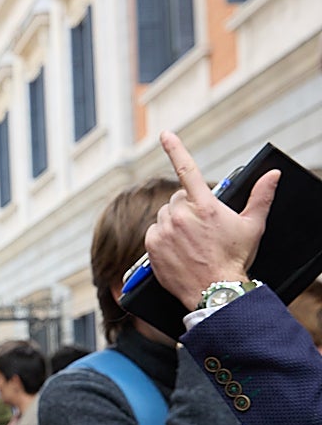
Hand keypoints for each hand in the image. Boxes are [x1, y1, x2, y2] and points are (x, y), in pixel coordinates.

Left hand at [145, 131, 279, 310]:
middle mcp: (180, 215)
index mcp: (205, 206)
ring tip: (190, 240)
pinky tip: (177, 248)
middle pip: (178, 199)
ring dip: (174, 222)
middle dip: (187, 207)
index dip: (176, 148)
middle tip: (201, 226)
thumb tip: (273, 175)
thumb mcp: (253, 226)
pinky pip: (154, 232)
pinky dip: (162, 237)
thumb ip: (261, 197)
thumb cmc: (235, 259)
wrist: (214, 291)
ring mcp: (163, 230)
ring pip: (165, 215)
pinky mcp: (151, 245)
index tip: (165, 134)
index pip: (187, 170)